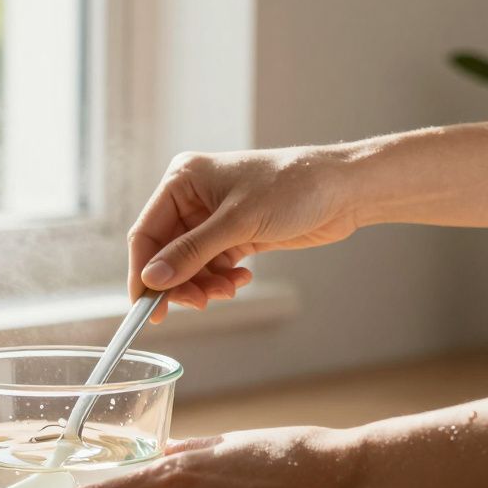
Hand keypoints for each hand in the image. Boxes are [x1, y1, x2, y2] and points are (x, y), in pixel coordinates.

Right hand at [129, 148, 358, 321]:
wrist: (343, 190)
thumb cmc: (292, 187)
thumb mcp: (237, 223)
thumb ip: (191, 253)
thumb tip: (152, 280)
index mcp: (183, 180)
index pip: (147, 233)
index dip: (143, 272)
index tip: (146, 307)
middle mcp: (193, 198)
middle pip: (166, 254)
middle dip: (180, 282)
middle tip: (197, 305)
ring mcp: (213, 218)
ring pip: (190, 265)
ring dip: (204, 285)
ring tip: (227, 291)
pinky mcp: (234, 235)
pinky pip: (212, 267)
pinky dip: (221, 280)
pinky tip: (241, 280)